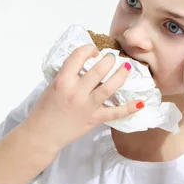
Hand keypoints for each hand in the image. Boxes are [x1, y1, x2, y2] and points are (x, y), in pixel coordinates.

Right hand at [22, 44, 143, 151]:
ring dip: (121, 75)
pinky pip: (115, 113)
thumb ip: (68, 75)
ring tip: (127, 68)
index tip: (93, 51)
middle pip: (98, 70)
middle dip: (109, 60)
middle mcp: (76, 92)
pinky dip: (130, 108)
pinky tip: (141, 102)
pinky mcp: (95, 119)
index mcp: (63, 81)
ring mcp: (87, 106)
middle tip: (112, 58)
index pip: (78, 56)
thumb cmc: (45, 108)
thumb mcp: (53, 85)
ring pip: (109, 87)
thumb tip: (86, 64)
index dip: (89, 49)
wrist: (43, 134)